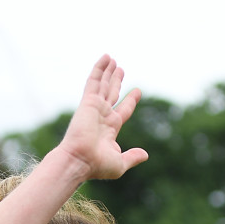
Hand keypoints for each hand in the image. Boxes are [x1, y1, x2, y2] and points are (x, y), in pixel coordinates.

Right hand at [60, 55, 147, 179]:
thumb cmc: (97, 166)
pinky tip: (106, 58)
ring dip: (108, 72)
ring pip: (103, 85)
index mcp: (110, 129)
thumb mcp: (120, 164)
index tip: (137, 92)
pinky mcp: (88, 102)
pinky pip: (94, 81)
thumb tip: (145, 155)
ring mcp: (95, 108)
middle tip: (121, 69)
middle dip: (116, 82)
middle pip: (112, 94)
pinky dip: (99, 69)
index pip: (122, 111)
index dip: (130, 101)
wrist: (80, 161)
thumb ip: (132, 157)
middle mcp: (102, 116)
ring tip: (113, 59)